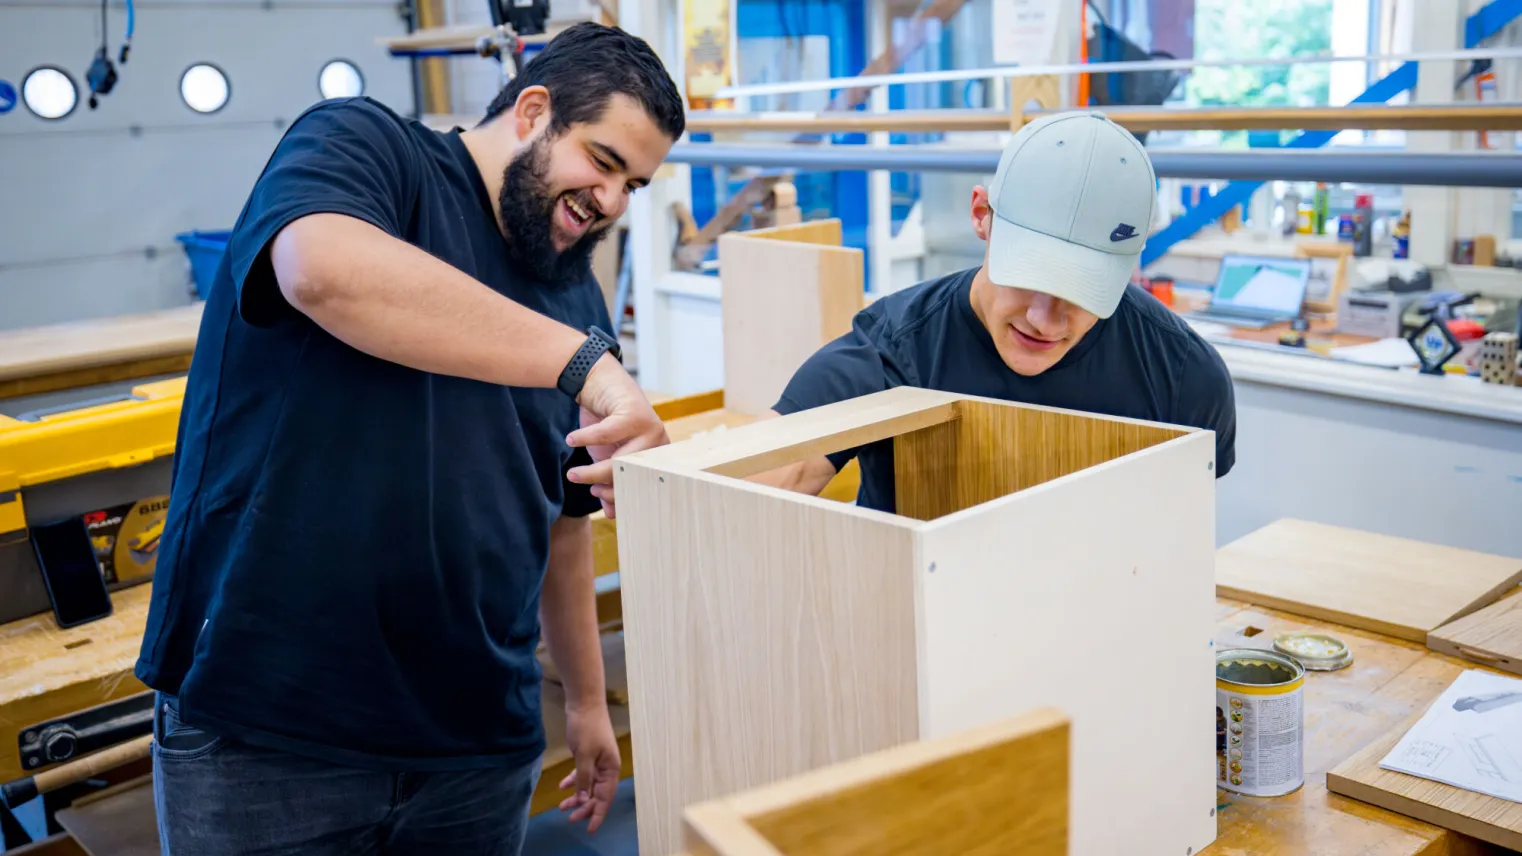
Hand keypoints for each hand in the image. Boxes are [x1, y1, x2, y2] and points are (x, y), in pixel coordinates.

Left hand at [558, 702, 621, 833]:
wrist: (584, 703)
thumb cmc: (587, 728)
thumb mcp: (584, 755)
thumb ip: (584, 779)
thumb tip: (583, 800)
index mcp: (611, 769)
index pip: (605, 797)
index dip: (597, 814)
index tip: (589, 829)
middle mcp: (607, 767)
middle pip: (597, 794)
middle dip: (584, 807)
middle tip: (569, 818)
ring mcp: (598, 761)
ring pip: (588, 785)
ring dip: (577, 796)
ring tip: (562, 806)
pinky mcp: (589, 754)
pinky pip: (583, 774)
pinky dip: (574, 781)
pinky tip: (563, 787)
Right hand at [565, 353, 667, 517]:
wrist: (601, 382)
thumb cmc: (607, 424)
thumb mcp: (606, 456)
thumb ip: (610, 482)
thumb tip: (611, 513)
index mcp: (657, 457)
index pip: (642, 485)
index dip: (620, 496)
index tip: (599, 499)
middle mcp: (659, 443)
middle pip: (630, 475)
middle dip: (604, 485)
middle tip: (582, 483)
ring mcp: (650, 427)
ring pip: (620, 460)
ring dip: (592, 471)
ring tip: (572, 473)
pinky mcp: (635, 412)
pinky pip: (606, 434)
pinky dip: (585, 439)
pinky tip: (571, 440)